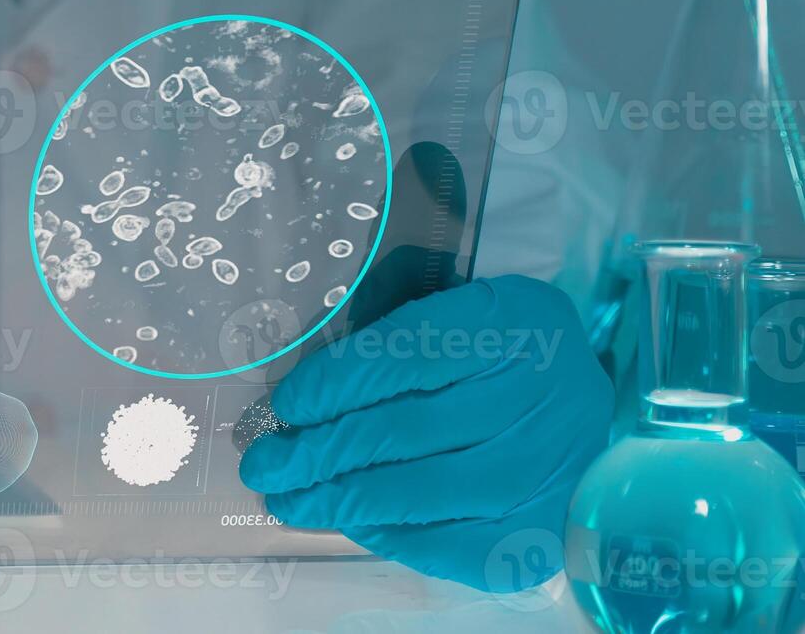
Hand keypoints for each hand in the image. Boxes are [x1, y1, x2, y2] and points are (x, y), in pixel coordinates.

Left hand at [239, 275, 612, 591]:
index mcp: (508, 319)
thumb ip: (391, 336)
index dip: (333, 385)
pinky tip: (351, 521)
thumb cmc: (501, 358)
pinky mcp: (543, 530)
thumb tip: (301, 395)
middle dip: (317, 452)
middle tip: (264, 464)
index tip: (286, 407)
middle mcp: (536, 392)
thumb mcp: (460, 314)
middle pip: (402, 430)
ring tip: (289, 499)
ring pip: (419, 492)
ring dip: (338, 499)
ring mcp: (545, 468)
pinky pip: (448, 543)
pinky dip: (389, 535)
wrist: (593, 420)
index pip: (402, 355)